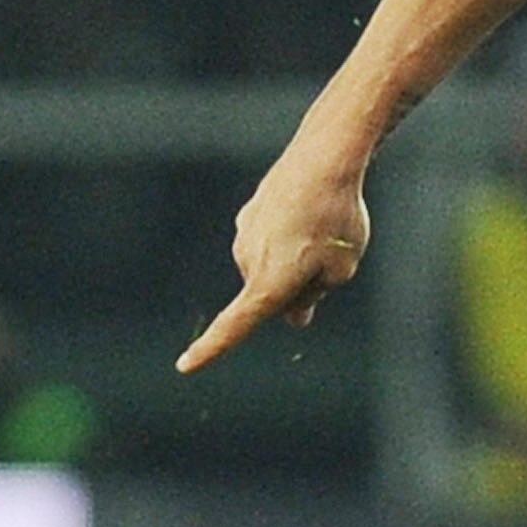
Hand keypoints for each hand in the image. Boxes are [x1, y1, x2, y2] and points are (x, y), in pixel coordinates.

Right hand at [176, 145, 371, 373]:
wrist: (323, 160)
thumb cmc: (338, 220)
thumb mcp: (342, 268)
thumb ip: (314, 295)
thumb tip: (294, 315)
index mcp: (268, 284)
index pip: (235, 325)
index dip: (211, 348)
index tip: (184, 366)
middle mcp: (247, 262)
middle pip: (272, 295)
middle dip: (299, 288)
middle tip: (331, 257)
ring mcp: (245, 236)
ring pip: (271, 266)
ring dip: (296, 258)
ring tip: (324, 227)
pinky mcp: (248, 215)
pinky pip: (271, 241)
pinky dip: (290, 235)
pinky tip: (310, 211)